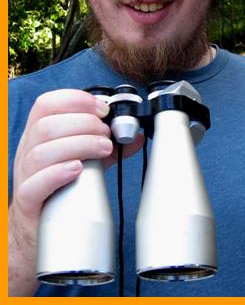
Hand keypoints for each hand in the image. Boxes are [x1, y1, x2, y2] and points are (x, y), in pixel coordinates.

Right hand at [9, 88, 143, 295]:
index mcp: (38, 133)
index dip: (76, 100)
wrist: (35, 228)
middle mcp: (27, 150)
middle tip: (107, 134)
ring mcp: (24, 175)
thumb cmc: (59, 187)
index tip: (102, 109)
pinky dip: (57, 173)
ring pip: (41, 151)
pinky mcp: (27, 201)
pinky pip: (34, 184)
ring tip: (104, 149)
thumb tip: (135, 134)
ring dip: (78, 144)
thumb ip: (107, 145)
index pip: (47, 103)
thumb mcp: (84, 158)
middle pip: (47, 125)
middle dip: (84, 124)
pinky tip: (78, 169)